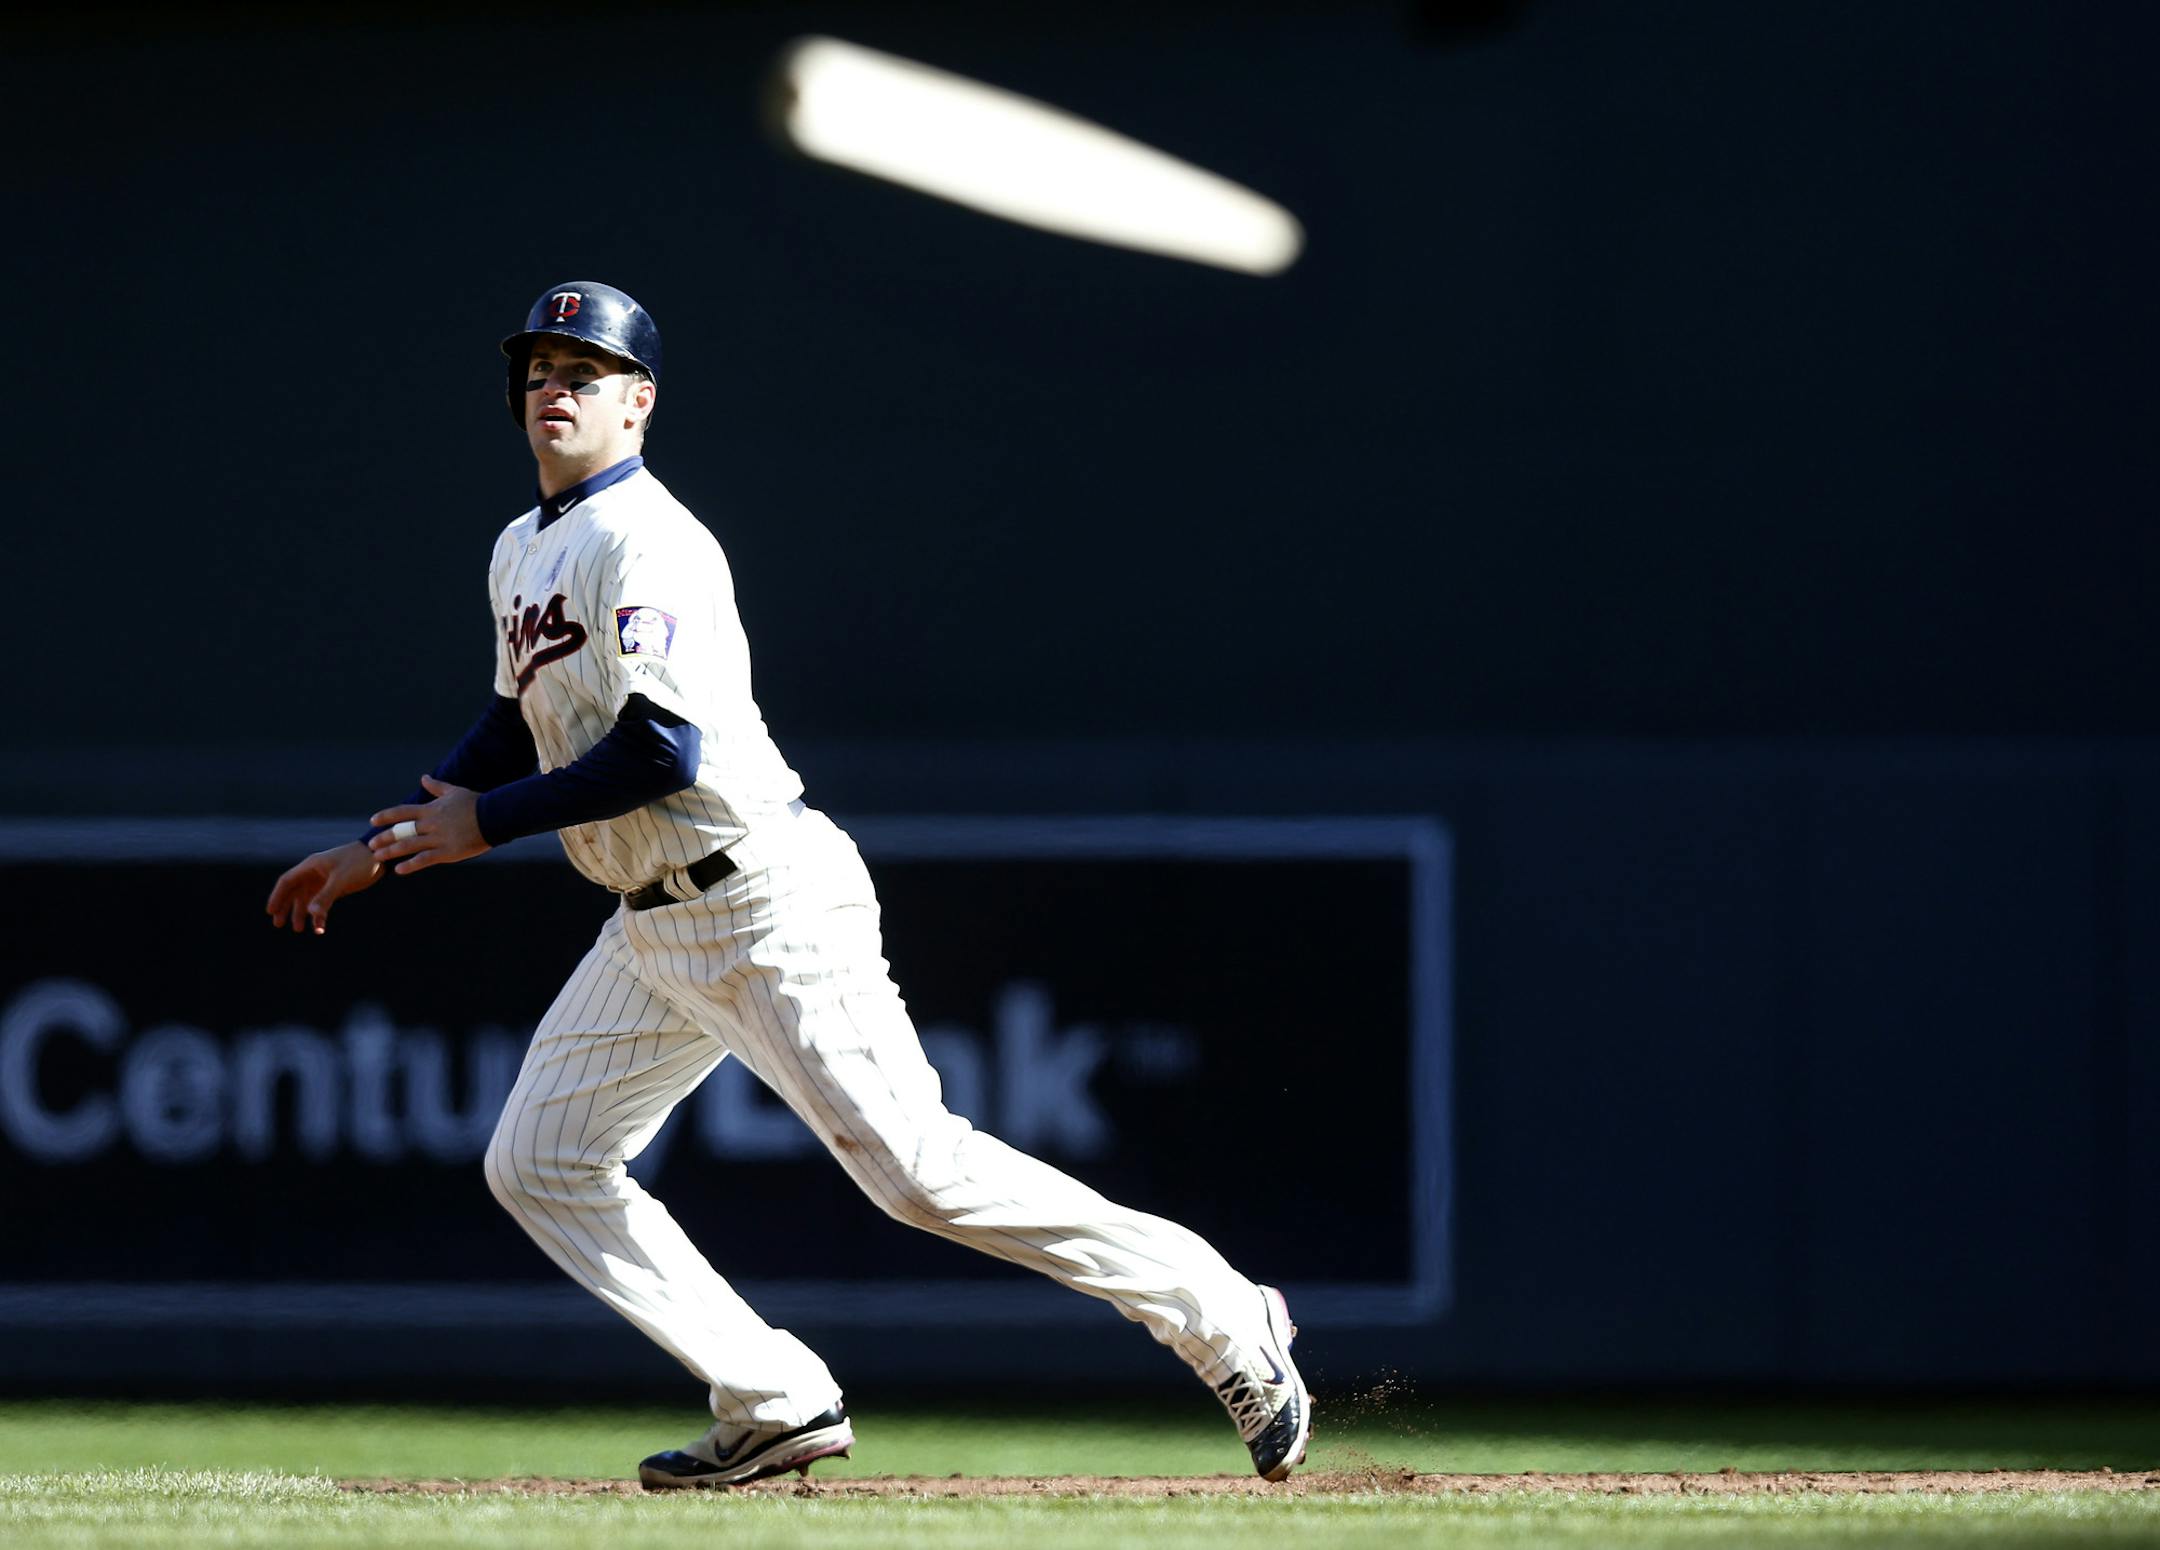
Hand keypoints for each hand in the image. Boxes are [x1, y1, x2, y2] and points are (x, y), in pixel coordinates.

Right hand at [266, 840, 381, 935]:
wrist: (381, 856)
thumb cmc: (360, 862)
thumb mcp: (342, 879)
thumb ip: (326, 896)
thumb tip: (311, 914)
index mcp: (311, 866)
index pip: (287, 881)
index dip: (277, 896)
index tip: (271, 911)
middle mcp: (315, 873)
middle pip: (294, 892)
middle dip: (286, 908)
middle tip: (278, 924)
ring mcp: (325, 880)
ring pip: (307, 899)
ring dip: (302, 914)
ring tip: (298, 929)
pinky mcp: (336, 887)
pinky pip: (322, 903)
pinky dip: (320, 914)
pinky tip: (319, 927)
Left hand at [366, 774, 491, 875]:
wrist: (494, 816)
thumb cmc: (475, 803)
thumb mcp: (454, 791)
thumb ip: (437, 787)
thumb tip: (423, 777)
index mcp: (431, 810)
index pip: (403, 812)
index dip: (386, 816)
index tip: (373, 820)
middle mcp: (431, 824)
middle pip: (401, 831)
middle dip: (384, 837)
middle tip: (370, 844)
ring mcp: (438, 839)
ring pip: (408, 845)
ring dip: (391, 851)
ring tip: (377, 857)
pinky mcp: (447, 852)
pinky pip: (425, 859)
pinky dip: (410, 865)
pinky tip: (399, 870)